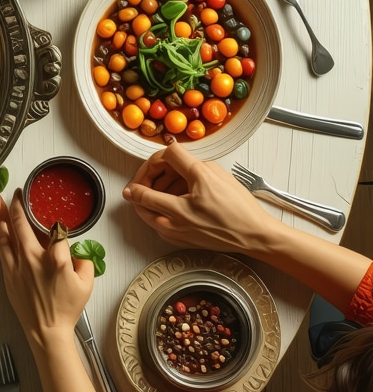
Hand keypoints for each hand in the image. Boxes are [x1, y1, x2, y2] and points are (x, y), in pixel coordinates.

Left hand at [0, 191, 93, 346]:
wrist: (47, 330)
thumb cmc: (66, 309)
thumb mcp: (87, 283)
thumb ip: (84, 260)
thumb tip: (75, 248)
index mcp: (56, 259)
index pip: (56, 231)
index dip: (57, 223)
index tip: (56, 218)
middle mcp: (33, 259)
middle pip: (23, 223)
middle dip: (19, 204)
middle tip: (18, 193)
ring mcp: (18, 266)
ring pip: (6, 233)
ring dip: (0, 214)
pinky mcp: (8, 274)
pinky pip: (1, 248)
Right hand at [122, 141, 275, 252]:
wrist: (259, 237)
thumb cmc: (224, 229)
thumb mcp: (179, 217)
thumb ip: (151, 201)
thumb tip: (132, 192)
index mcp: (198, 170)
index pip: (165, 154)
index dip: (147, 168)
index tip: (139, 186)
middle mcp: (208, 169)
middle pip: (173, 165)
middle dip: (154, 181)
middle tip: (145, 199)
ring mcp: (217, 178)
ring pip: (184, 177)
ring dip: (167, 189)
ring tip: (161, 209)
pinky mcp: (223, 189)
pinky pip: (196, 185)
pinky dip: (182, 195)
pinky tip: (182, 212)